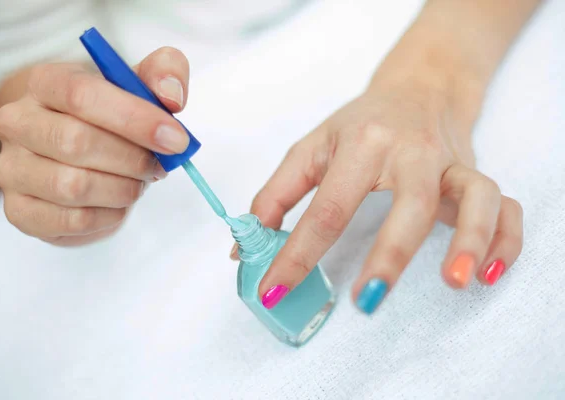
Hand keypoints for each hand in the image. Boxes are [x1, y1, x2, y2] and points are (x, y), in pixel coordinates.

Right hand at [0, 48, 190, 245]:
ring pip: (74, 186)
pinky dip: (109, 215)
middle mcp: (17, 122)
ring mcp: (12, 169)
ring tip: (138, 182)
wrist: (79, 157)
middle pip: (76, 142)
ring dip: (123, 189)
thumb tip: (172, 96)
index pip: (82, 94)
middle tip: (159, 166)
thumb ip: (164, 74)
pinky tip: (117, 203)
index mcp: (45, 82)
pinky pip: (73, 221)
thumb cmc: (110, 118)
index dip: (135, 118)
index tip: (176, 138)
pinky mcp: (20, 211)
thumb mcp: (139, 86)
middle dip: (133, 159)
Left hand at [248, 76, 522, 312]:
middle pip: (410, 202)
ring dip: (470, 240)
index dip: (298, 253)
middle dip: (390, 253)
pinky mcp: (476, 174)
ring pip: (476, 198)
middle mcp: (412, 153)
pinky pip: (506, 206)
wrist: (418, 88)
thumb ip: (277, 196)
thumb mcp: (312, 148)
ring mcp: (451, 163)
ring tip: (455, 282)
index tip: (275, 290)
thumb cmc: (361, 124)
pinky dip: (507, 238)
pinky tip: (490, 272)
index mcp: (363, 146)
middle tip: (366, 299)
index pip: (328, 207)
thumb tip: (245, 249)